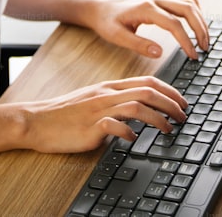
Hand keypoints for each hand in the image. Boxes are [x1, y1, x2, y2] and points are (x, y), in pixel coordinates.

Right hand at [22, 76, 188, 152]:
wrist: (37, 120)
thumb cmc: (65, 113)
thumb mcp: (94, 101)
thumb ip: (115, 103)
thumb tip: (137, 112)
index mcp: (109, 87)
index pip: (147, 82)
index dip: (169, 91)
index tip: (182, 101)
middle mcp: (107, 94)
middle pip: (147, 91)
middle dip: (171, 103)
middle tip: (184, 115)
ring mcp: (98, 109)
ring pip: (136, 106)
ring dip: (158, 117)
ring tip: (170, 128)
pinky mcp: (90, 126)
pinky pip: (114, 126)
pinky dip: (129, 132)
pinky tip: (135, 139)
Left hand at [82, 0, 209, 59]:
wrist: (99, 7)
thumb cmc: (107, 22)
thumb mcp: (117, 36)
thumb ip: (138, 44)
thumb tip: (159, 52)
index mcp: (146, 9)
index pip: (174, 24)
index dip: (186, 41)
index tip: (193, 56)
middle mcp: (156, 0)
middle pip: (187, 9)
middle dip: (200, 29)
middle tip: (205, 48)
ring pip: (188, 2)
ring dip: (200, 19)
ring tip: (205, 38)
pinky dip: (194, 5)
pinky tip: (197, 18)